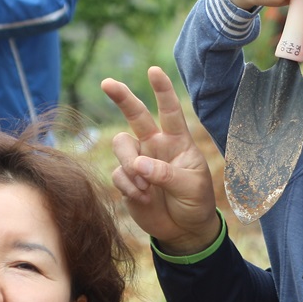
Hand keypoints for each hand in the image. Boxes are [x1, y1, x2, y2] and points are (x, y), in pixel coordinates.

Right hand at [101, 67, 221, 254]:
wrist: (184, 230)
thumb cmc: (195, 203)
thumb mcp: (190, 187)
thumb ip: (166, 174)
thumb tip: (138, 164)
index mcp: (177, 141)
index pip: (170, 111)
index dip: (163, 91)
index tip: (154, 71)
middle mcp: (155, 145)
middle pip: (136, 115)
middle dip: (122, 98)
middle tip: (107, 83)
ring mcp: (139, 161)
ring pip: (121, 145)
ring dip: (131, 165)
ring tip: (147, 187)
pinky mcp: (127, 179)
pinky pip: (118, 174)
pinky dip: (129, 186)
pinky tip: (144, 198)